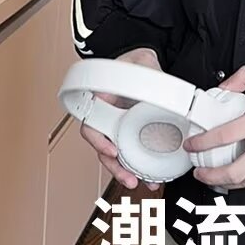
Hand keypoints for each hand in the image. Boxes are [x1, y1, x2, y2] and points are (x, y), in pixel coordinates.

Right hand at [78, 46, 161, 192]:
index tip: (112, 150)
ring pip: (115, 155)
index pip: (90, 125)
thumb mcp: (141, 62)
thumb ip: (145, 68)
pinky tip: (149, 175)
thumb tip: (153, 77)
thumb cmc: (136, 62)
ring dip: (124, 171)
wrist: (143, 65)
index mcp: (101, 100)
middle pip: (102, 147)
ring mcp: (117, 126)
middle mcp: (106, 117)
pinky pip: (129, 151)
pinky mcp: (130, 132)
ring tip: (139, 182)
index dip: (98, 141)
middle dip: (114, 167)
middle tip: (130, 178)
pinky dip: (136, 165)